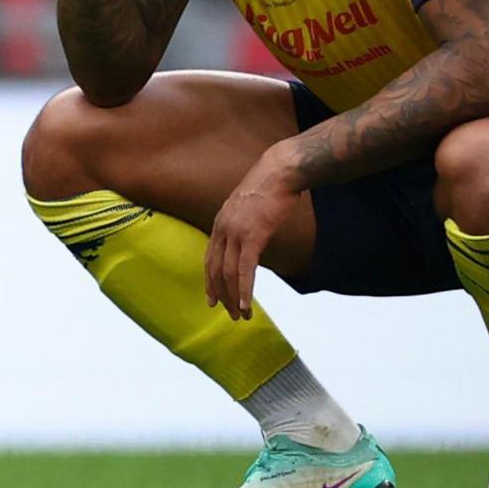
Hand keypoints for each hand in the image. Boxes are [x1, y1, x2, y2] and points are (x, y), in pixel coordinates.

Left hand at [204, 154, 302, 318]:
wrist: (279, 172)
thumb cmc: (268, 188)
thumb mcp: (248, 208)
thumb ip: (243, 225)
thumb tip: (249, 239)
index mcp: (219, 223)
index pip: (209, 258)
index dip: (209, 281)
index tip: (212, 298)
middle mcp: (222, 229)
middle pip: (215, 270)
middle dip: (221, 294)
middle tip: (228, 313)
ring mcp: (235, 233)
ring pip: (228, 273)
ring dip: (234, 297)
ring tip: (241, 314)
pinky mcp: (253, 236)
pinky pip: (245, 269)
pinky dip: (244, 289)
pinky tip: (247, 304)